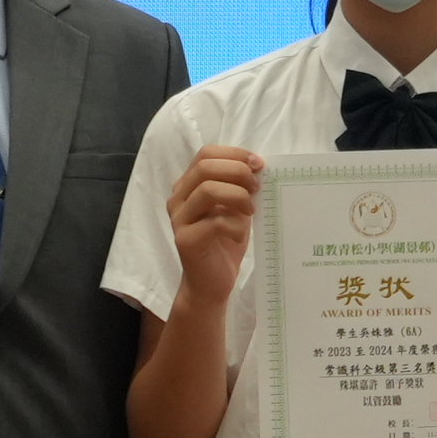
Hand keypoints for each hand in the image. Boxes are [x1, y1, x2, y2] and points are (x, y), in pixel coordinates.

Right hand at [167, 146, 264, 305]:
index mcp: (188, 185)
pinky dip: (235, 225)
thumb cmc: (225, 243)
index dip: (234, 154)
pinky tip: (239, 235)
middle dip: (238, 172)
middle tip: (257, 187)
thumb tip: (259, 166)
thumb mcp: (236, 208)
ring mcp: (179, 219)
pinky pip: (215, 221)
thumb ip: (240, 187)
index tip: (258, 164)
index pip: (206, 154)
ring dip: (238, 196)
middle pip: (205, 167)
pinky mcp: (185, 239)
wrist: (211, 283)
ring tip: (251, 211)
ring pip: (208, 190)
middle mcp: (178, 198)